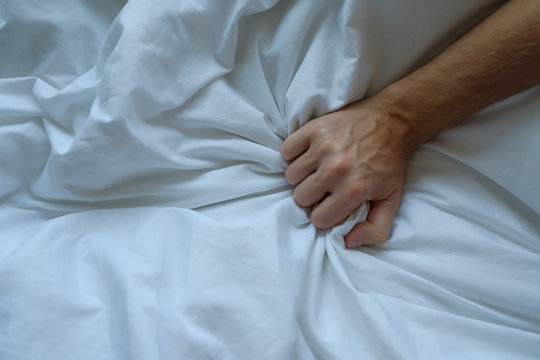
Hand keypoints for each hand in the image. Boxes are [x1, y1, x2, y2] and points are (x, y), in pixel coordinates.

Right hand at [280, 96, 413, 246]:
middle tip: (325, 185)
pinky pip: (287, 150)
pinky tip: (310, 155)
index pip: (319, 218)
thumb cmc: (391, 163)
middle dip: (312, 196)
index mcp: (354, 189)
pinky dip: (294, 154)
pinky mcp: (314, 129)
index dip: (326, 213)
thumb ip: (375, 229)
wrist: (393, 121)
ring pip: (291, 176)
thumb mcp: (392, 200)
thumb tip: (347, 243)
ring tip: (318, 169)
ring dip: (302, 176)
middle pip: (301, 197)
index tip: (333, 203)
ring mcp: (323, 147)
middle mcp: (336, 169)